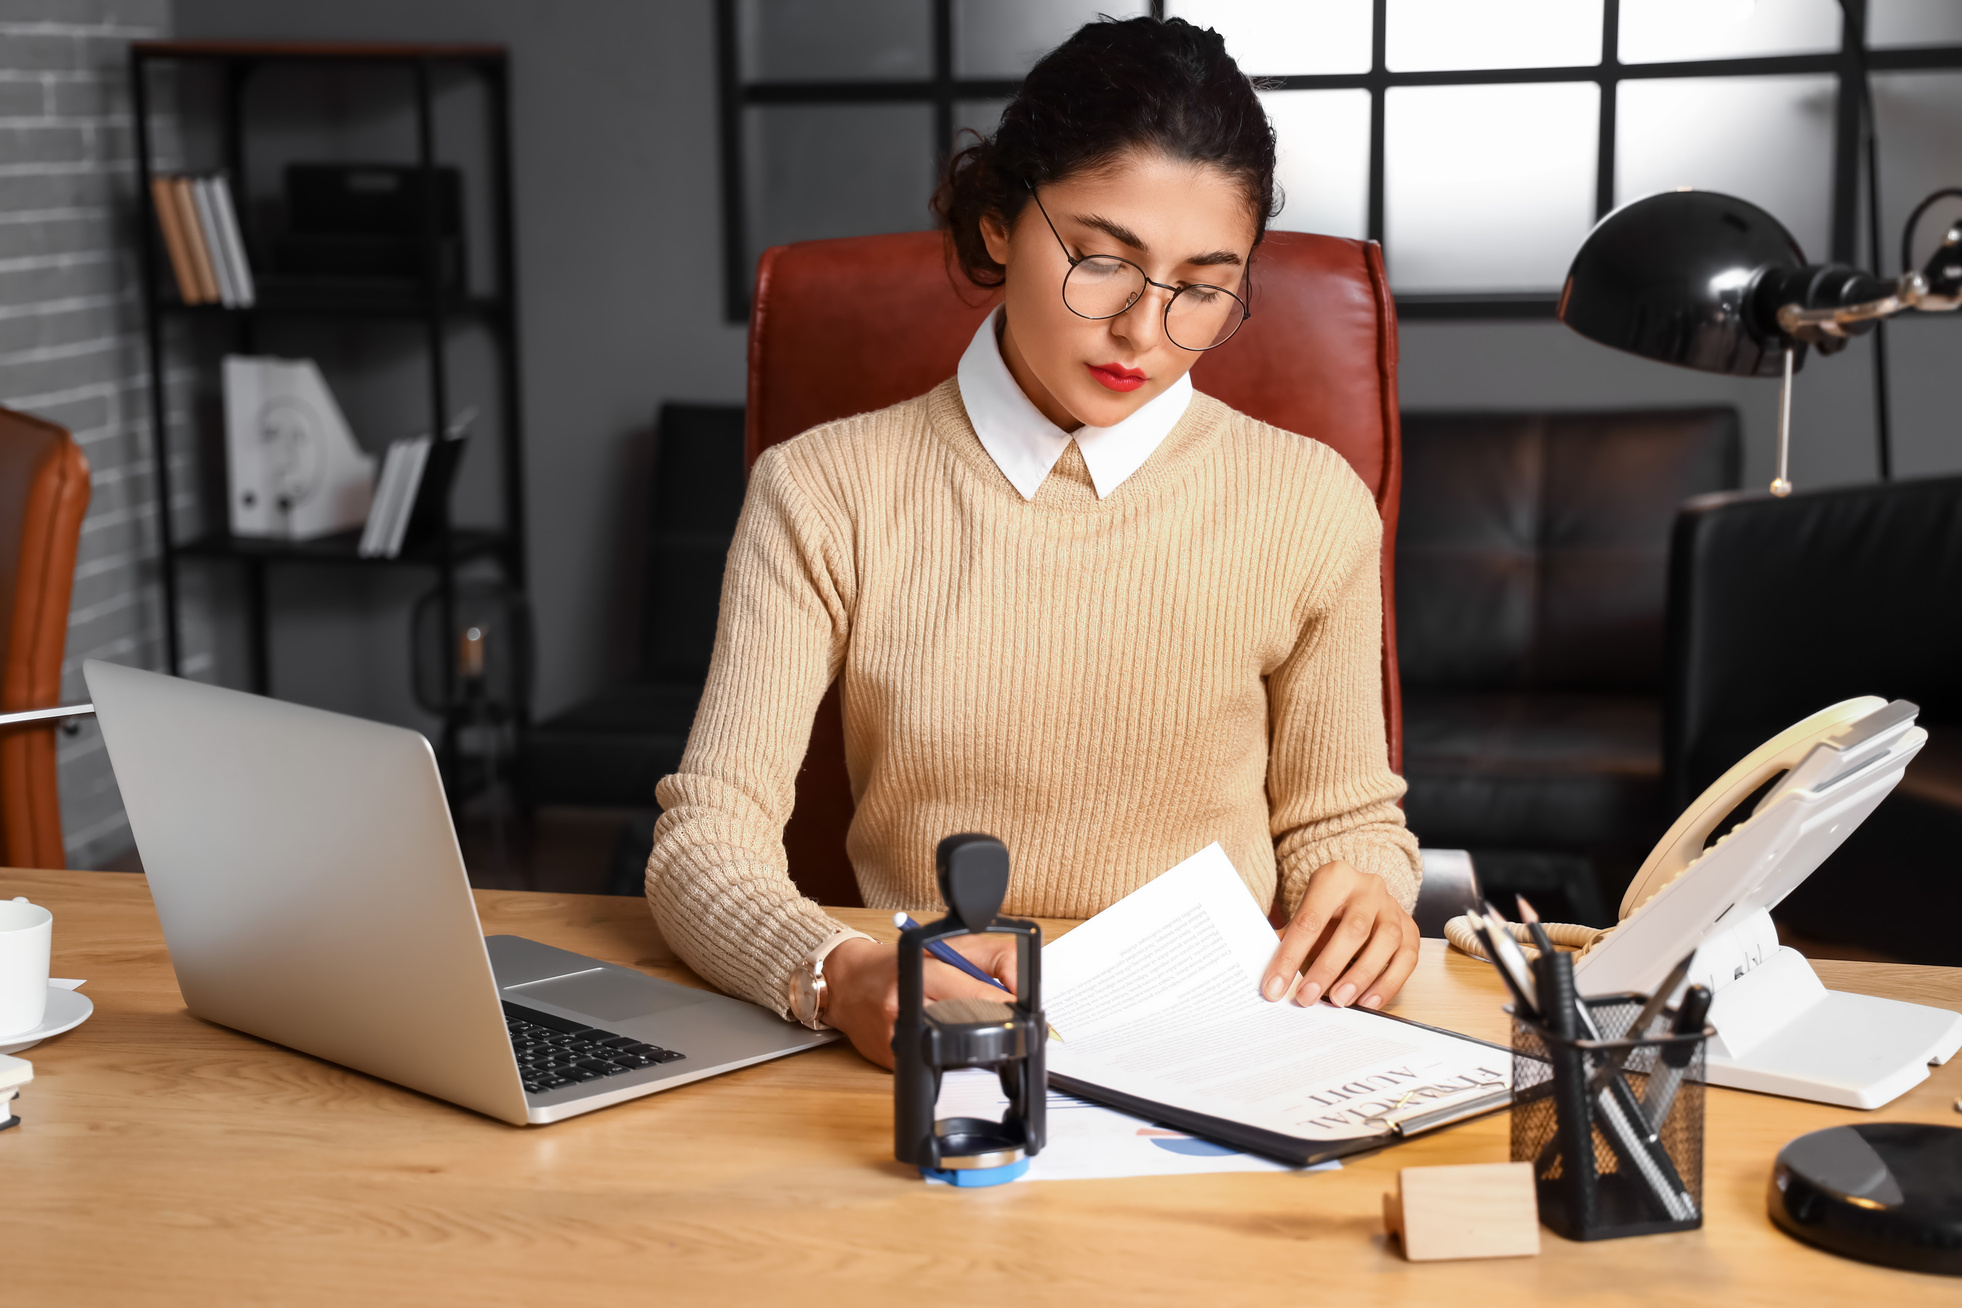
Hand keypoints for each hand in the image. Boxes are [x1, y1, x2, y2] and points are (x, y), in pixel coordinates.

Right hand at [820, 934, 1019, 1068]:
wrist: (847, 983)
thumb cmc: (897, 964)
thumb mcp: (946, 947)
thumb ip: (991, 961)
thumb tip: (1022, 991)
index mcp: (920, 967)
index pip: (973, 992)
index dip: (1003, 1006)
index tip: (1022, 1012)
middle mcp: (904, 1002)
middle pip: (965, 1025)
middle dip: (993, 1028)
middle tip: (1009, 1026)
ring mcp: (895, 1035)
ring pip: (952, 1051)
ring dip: (973, 1045)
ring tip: (971, 1028)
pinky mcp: (890, 1061)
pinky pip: (933, 1065)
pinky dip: (948, 1056)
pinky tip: (941, 1040)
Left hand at [1261, 861, 1418, 1011]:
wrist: (1359, 895)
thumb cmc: (1327, 911)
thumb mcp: (1305, 915)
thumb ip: (1288, 940)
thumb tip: (1270, 979)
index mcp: (1334, 878)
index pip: (1309, 920)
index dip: (1290, 956)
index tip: (1274, 987)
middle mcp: (1368, 888)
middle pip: (1352, 930)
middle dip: (1328, 968)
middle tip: (1307, 998)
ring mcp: (1393, 907)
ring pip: (1385, 942)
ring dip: (1360, 976)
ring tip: (1339, 1001)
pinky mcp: (1410, 928)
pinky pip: (1406, 958)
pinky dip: (1388, 983)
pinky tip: (1367, 1002)